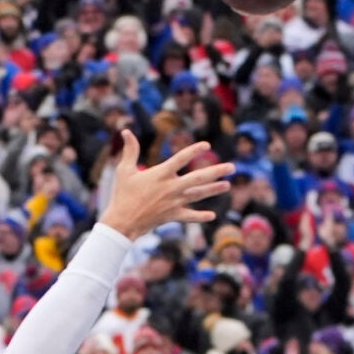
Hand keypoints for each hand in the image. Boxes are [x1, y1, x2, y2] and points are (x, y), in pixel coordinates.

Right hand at [97, 131, 233, 239]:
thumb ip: (130, 150)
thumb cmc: (122, 195)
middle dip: (216, 171)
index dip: (194, 150)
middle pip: (198, 177)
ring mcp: (173, 202)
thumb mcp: (124, 170)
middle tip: (232, 167)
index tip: (206, 145)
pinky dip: (200, 216)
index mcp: (161, 174)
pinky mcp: (172, 216)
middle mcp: (171, 187)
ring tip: (227, 185)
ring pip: (198, 195)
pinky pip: (189, 216)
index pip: (181, 158)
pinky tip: (212, 215)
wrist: (122, 222)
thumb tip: (126, 131)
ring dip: (214, 190)